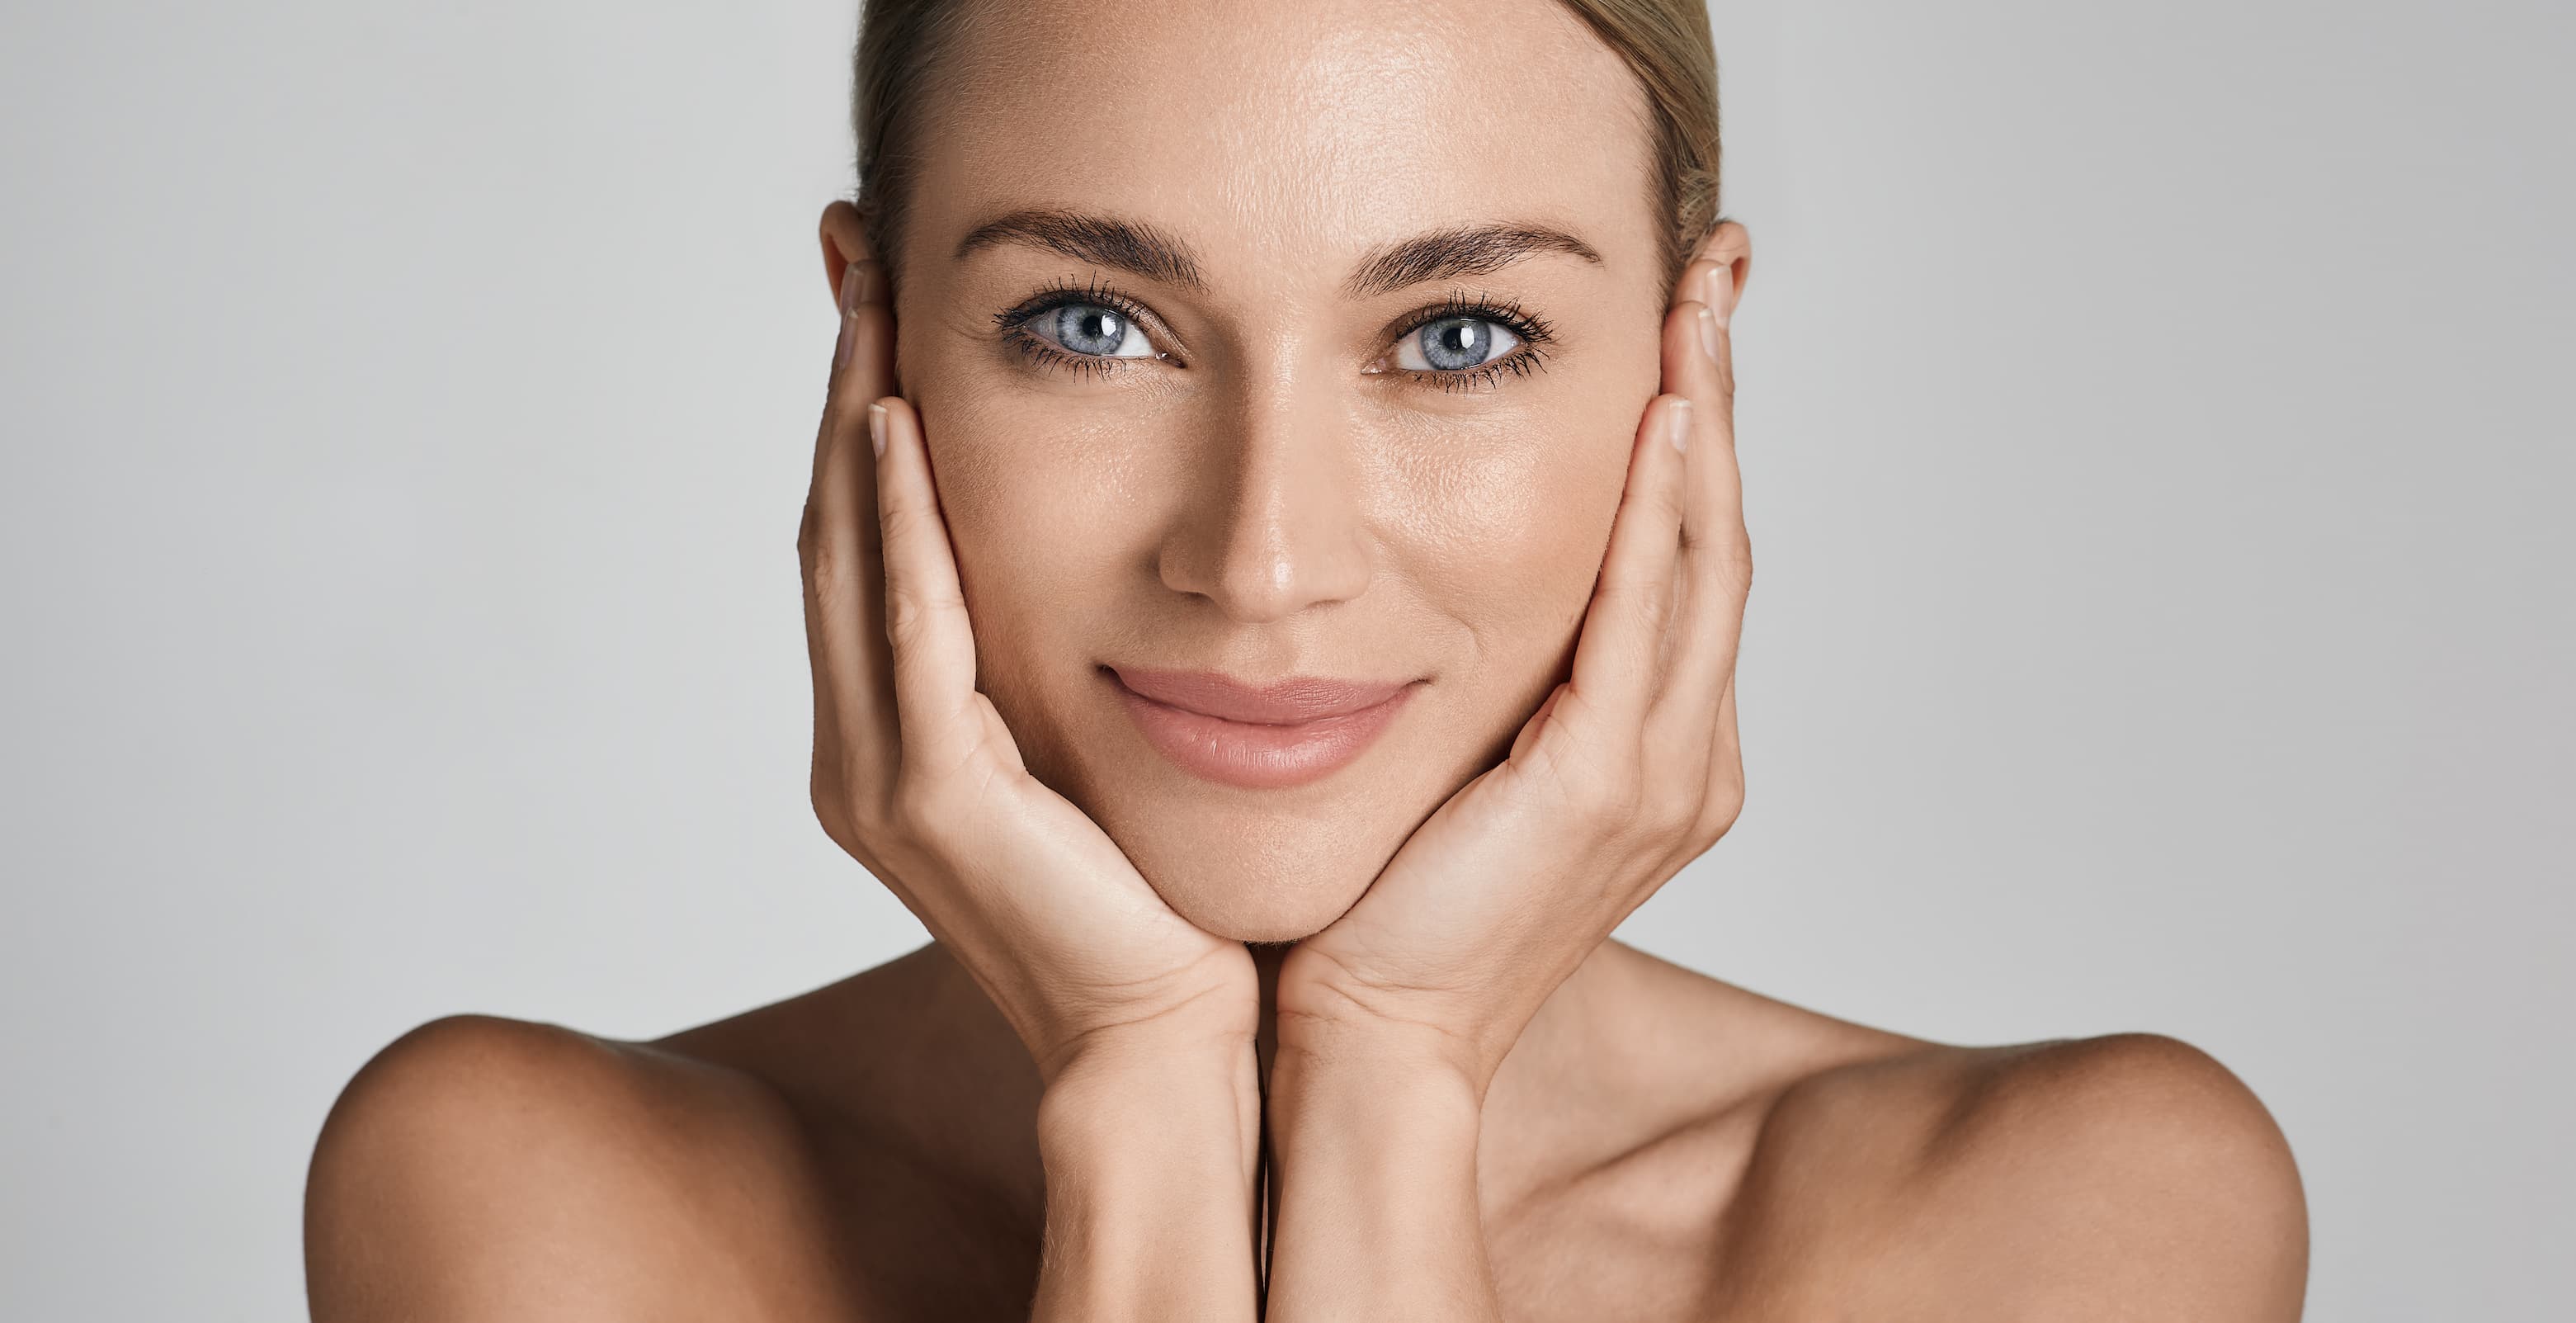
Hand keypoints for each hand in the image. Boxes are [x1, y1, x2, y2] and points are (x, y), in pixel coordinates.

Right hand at [798, 255, 1255, 1083]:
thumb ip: (1050, 665)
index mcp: (895, 745)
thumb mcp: (1090, 752)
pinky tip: (898, 428)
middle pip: (835, 534)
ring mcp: (884, 782)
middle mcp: (863, 757)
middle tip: (853, 258)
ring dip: (855, 425)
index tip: (877, 306)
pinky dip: (899, 528)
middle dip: (841, 389)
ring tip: (871, 304)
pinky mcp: (936, 801)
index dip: (858, 422)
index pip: (865, 549)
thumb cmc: (1154, 905)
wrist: (1173, 1043)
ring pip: (851, 563)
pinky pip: (910, 632)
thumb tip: (1093, 560)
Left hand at [1275, 252, 1751, 1089]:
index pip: (1688, 557)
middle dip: (1720, 393)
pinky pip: (1643, 619)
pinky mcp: (1606, 789)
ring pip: (1702, 560)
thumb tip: (1460, 575)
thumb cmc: (1389, 908)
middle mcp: (1685, 757)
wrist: (1366, 1038)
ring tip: (1696, 302)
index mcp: (1653, 751)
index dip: (1696, 433)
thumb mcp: (1463, 764)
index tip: (1684, 319)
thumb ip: (1502, 679)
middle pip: (1719, 537)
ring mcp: (1660, 776)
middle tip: (1714, 267)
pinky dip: (1655, 513)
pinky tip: (1655, 418)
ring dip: (1702, 422)